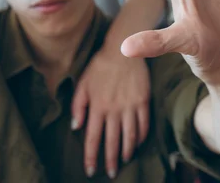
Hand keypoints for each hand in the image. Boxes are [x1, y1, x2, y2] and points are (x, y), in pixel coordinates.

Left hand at [71, 48, 149, 178]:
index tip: (90, 170)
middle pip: (112, 141)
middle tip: (111, 174)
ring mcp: (130, 106)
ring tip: (124, 161)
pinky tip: (138, 143)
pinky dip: (141, 137)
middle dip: (110, 160)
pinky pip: (144, 124)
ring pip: (129, 136)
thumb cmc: (99, 66)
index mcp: (97, 106)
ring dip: (126, 151)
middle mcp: (113, 109)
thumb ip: (77, 105)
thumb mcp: (82, 83)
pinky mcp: (143, 101)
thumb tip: (75, 126)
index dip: (91, 156)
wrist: (122, 49)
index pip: (92, 138)